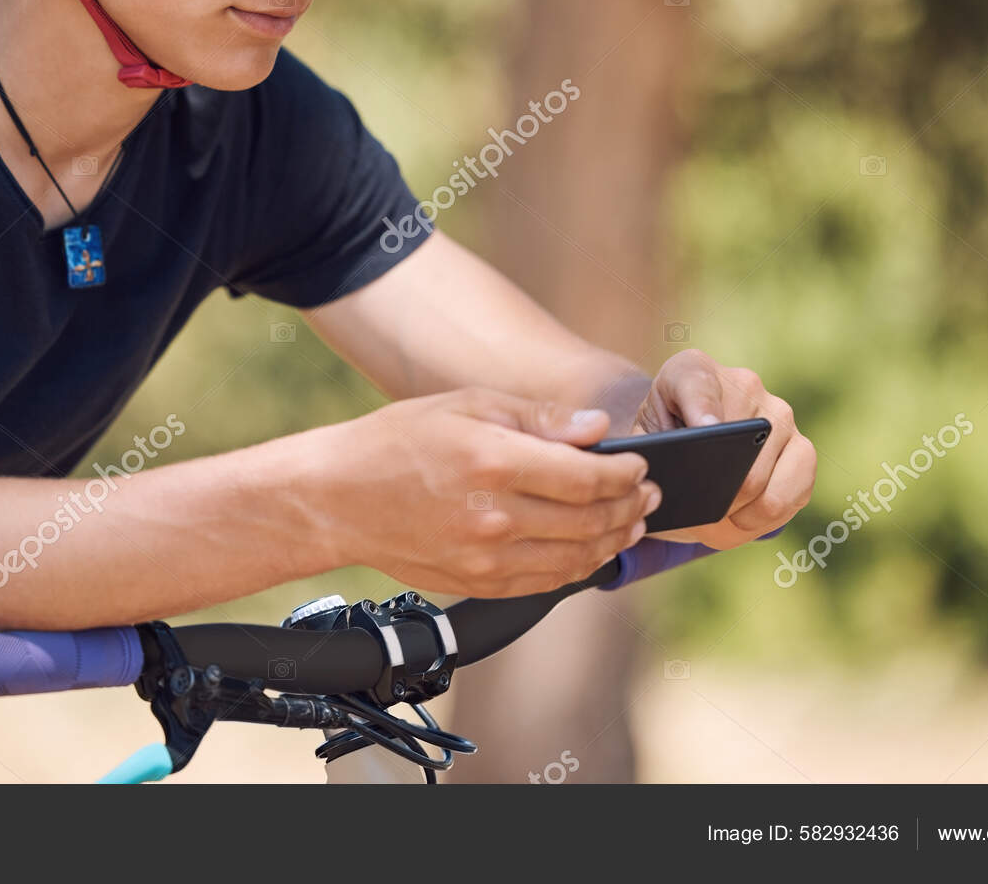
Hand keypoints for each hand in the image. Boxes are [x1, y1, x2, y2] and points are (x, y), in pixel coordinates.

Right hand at [318, 388, 660, 597]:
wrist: (339, 498)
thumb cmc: (399, 441)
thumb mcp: (466, 405)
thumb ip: (538, 419)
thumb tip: (597, 430)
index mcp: (493, 462)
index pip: (586, 477)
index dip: (625, 473)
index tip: (640, 465)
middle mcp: (493, 516)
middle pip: (589, 520)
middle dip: (629, 506)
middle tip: (648, 494)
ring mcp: (485, 558)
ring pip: (575, 558)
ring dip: (613, 540)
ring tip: (631, 522)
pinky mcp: (477, 583)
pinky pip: (546, 583)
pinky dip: (579, 568)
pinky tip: (591, 550)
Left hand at [633, 349, 814, 550]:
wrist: (687, 436)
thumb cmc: (661, 440)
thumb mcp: (641, 440)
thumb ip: (649, 452)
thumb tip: (678, 478)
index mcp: (692, 370)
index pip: (697, 387)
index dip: (704, 411)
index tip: (707, 430)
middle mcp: (745, 384)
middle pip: (738, 461)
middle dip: (715, 504)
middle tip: (693, 519)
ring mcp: (780, 414)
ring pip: (766, 489)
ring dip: (737, 518)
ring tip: (714, 522)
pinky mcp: (802, 449)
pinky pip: (791, 499)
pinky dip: (762, 521)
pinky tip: (740, 519)